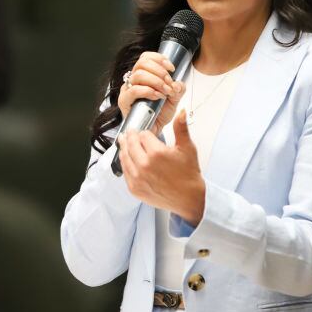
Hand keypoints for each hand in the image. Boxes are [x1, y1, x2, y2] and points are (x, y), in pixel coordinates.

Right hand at [118, 51, 184, 133]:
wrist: (154, 130)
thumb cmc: (160, 113)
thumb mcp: (174, 99)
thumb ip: (178, 89)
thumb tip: (177, 83)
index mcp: (144, 74)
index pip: (146, 57)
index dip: (159, 59)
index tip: (172, 68)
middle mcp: (133, 80)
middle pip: (142, 63)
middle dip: (160, 71)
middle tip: (169, 83)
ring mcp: (127, 90)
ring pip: (139, 75)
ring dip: (156, 81)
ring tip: (165, 91)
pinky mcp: (124, 101)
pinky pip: (134, 90)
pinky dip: (148, 91)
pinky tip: (157, 96)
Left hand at [118, 109, 204, 224]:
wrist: (188, 199)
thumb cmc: (189, 175)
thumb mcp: (187, 148)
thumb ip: (181, 128)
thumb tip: (182, 112)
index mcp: (156, 153)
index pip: (143, 135)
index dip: (146, 133)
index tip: (146, 133)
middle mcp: (144, 165)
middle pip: (131, 144)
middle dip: (130, 137)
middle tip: (129, 132)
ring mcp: (138, 178)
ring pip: (125, 157)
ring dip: (124, 148)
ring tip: (123, 141)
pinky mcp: (134, 188)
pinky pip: (125, 171)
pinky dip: (125, 163)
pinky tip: (125, 158)